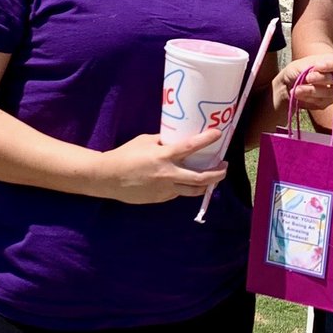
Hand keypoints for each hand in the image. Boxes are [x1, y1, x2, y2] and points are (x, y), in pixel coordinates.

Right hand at [94, 129, 226, 204]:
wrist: (108, 178)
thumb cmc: (125, 155)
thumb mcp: (145, 141)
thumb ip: (163, 142)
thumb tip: (177, 139)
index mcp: (164, 156)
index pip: (191, 147)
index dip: (206, 139)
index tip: (218, 133)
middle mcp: (168, 174)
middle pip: (200, 178)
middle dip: (217, 173)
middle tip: (224, 166)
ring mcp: (165, 189)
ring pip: (193, 190)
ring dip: (206, 185)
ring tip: (212, 178)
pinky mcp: (161, 198)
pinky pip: (178, 192)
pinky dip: (185, 187)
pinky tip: (187, 181)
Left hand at [276, 52, 332, 111]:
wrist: (287, 85)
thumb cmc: (296, 71)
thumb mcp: (300, 65)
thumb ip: (310, 66)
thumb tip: (316, 70)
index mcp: (332, 63)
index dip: (331, 65)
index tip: (317, 66)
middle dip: (320, 78)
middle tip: (307, 77)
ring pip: (328, 92)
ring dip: (311, 90)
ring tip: (297, 89)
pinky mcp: (325, 103)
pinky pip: (320, 102)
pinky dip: (307, 98)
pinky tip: (298, 94)